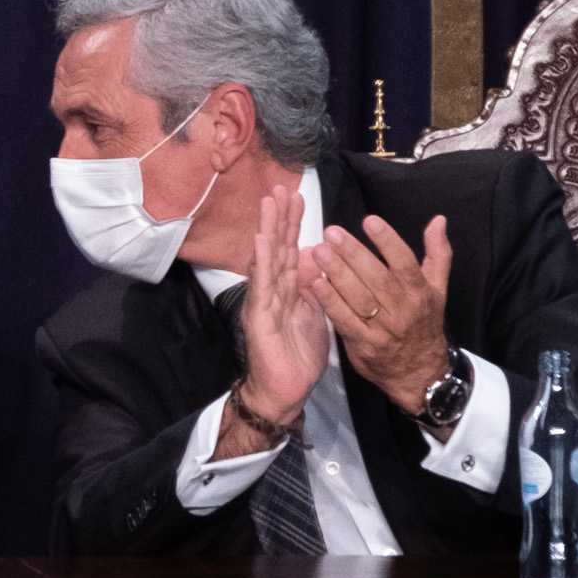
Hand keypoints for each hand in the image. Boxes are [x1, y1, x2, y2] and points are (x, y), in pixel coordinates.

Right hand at [219, 184, 329, 455]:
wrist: (284, 390)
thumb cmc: (298, 355)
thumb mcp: (315, 315)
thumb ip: (316, 289)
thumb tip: (319, 261)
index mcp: (287, 288)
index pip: (289, 249)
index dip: (292, 223)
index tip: (297, 196)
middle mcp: (272, 289)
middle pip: (276, 247)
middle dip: (279, 217)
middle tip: (281, 187)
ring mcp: (263, 301)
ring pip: (266, 260)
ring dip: (267, 230)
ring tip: (269, 203)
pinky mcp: (259, 317)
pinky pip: (262, 286)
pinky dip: (261, 262)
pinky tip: (262, 241)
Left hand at [306, 213, 453, 421]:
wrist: (419, 373)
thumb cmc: (424, 323)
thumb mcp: (437, 289)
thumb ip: (438, 253)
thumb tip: (438, 220)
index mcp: (420, 294)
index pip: (405, 263)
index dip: (388, 241)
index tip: (369, 221)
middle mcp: (402, 311)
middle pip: (377, 279)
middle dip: (353, 254)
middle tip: (333, 233)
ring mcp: (382, 330)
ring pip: (359, 299)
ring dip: (337, 274)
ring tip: (319, 252)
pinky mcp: (362, 345)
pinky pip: (344, 321)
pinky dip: (330, 302)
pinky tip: (315, 283)